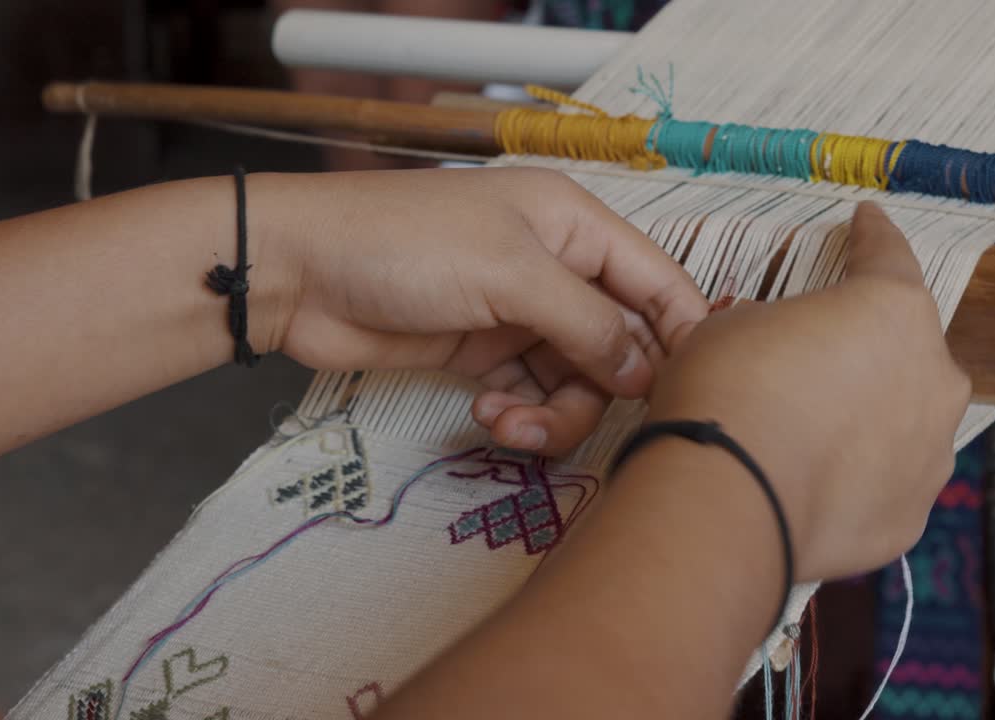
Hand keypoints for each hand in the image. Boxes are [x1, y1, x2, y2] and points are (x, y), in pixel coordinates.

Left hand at [252, 167, 707, 454]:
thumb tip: (646, 372)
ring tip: (510, 424)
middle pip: (622, 342)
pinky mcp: (485, 354)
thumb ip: (588, 323)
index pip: (658, 281)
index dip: (683, 333)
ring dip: (556, 412)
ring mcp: (521, 314)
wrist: (300, 273)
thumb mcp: (510, 274)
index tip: (694, 392)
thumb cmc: (405, 245)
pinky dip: (521, 415)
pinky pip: (533, 394)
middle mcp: (558, 268)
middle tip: (580, 415)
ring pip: (578, 379)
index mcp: (576, 225)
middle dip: (607, 386)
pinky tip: (488, 416)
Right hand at [646, 202, 970, 581]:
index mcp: (894, 311)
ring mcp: (930, 455)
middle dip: (870, 348)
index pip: (888, 256)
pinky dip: (859, 480)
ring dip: (870, 419)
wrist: (726, 501)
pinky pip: (887, 485)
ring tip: (811, 434)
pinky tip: (815, 484)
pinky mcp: (911, 518)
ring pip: (906, 423)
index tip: (867, 221)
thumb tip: (779, 346)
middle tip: (819, 358)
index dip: (872, 235)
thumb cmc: (728, 391)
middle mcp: (933, 379)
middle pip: (908, 349)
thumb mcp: (733, 327)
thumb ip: (776, 326)